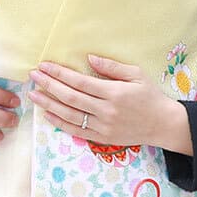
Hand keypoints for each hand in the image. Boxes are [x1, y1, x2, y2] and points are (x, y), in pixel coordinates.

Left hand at [30, 56, 190, 154]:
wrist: (163, 125)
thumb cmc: (150, 96)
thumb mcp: (136, 74)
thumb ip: (111, 66)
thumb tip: (89, 57)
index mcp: (114, 92)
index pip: (80, 82)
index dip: (60, 73)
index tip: (45, 66)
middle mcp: (106, 111)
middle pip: (70, 97)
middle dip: (49, 85)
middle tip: (33, 76)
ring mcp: (103, 127)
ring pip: (70, 115)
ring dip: (49, 104)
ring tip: (34, 95)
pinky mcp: (102, 139)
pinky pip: (76, 130)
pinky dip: (60, 122)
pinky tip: (47, 113)